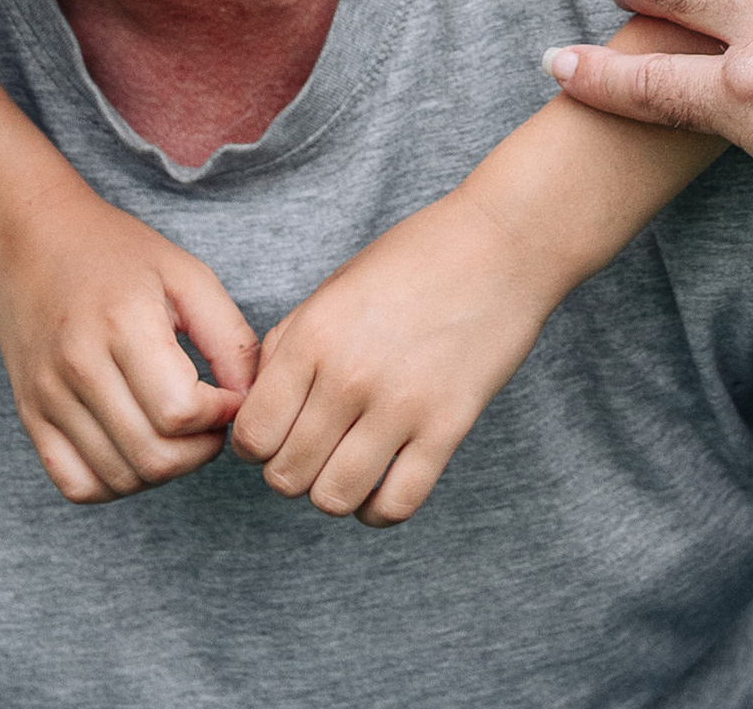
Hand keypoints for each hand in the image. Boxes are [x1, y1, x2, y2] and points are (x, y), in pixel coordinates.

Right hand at [0, 172, 258, 504]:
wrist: (30, 239)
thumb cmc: (115, 252)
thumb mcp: (186, 275)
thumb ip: (229, 338)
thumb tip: (251, 398)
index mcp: (123, 325)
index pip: (180, 413)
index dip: (220, 416)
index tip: (228, 395)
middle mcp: (78, 367)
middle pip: (153, 457)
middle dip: (200, 450)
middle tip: (210, 420)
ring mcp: (48, 397)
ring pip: (120, 478)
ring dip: (164, 468)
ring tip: (177, 430)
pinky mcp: (30, 416)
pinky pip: (78, 485)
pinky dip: (116, 482)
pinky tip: (136, 445)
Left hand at [230, 187, 567, 526]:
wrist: (500, 244)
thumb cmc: (414, 259)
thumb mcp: (334, 288)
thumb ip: (289, 345)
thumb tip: (258, 403)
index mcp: (314, 335)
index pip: (252, 435)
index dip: (255, 445)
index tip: (276, 434)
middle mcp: (349, 375)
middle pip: (286, 476)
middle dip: (291, 471)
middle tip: (312, 448)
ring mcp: (401, 405)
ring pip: (333, 499)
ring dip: (332, 491)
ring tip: (346, 464)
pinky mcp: (448, 426)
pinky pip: (396, 504)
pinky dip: (379, 509)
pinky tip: (381, 483)